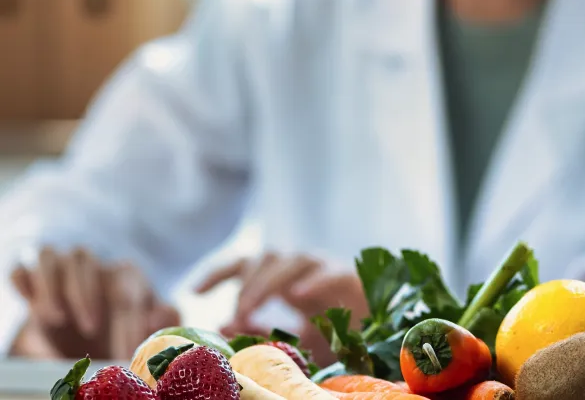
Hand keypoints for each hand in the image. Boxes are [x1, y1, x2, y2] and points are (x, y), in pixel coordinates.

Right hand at [9, 247, 178, 359]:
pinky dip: (23, 280)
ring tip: (57, 319)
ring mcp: (61, 269)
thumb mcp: (149, 325)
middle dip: (85, 296)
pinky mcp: (35, 282)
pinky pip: (22, 268)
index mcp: (126, 273)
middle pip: (84, 260)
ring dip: (51, 286)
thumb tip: (162, 313)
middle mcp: (93, 264)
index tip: (125, 351)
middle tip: (91, 331)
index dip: (126, 322)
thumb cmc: (125, 326)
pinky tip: (29, 298)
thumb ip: (165, 318)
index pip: (124, 289)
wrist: (95, 334)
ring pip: (50, 256)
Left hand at [195, 252, 365, 357]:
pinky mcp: (351, 279)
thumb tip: (222, 328)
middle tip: (236, 314)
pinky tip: (298, 296)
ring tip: (251, 310)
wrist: (382, 335)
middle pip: (268, 255)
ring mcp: (327, 269)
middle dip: (246, 283)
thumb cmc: (335, 335)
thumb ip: (259, 331)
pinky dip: (313, 281)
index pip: (246, 263)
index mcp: (284, 279)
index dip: (218, 272)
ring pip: (293, 258)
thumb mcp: (289, 338)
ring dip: (266, 283)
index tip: (193, 291)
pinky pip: (330, 272)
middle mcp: (304, 267)